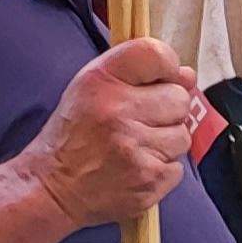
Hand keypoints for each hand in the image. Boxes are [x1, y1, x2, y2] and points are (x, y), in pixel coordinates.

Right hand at [19, 39, 197, 229]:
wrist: (52, 188)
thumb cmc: (73, 135)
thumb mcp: (89, 89)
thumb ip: (137, 74)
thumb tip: (189, 76)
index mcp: (101, 82)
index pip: (156, 54)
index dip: (167, 65)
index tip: (159, 78)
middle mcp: (118, 111)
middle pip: (179, 98)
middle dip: (167, 110)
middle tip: (140, 122)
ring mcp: (135, 148)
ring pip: (182, 135)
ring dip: (165, 142)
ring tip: (135, 147)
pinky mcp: (148, 179)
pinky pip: (177, 167)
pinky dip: (161, 168)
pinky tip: (136, 167)